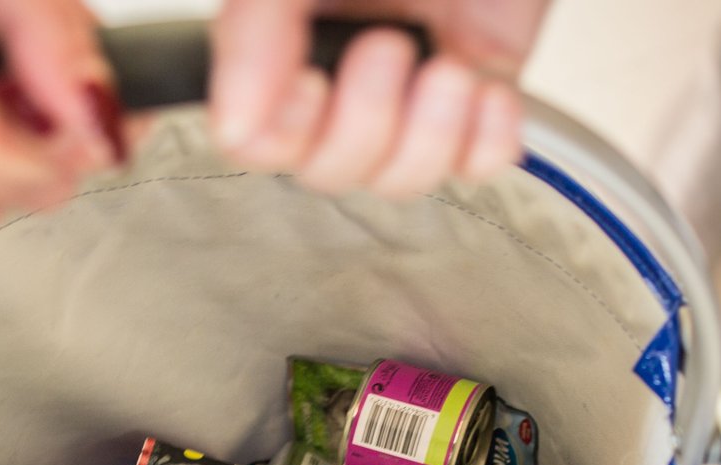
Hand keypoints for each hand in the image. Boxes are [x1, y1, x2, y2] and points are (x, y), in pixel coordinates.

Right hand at [211, 0, 551, 196]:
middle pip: (329, 170)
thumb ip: (257, 31)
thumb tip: (234, 123)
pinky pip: (477, 165)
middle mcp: (340, 69)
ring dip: (430, 135)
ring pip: (401, 178)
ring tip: (449, 71)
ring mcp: (410, 89)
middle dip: (365, 124)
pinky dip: (485, 140)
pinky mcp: (477, 95)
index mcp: (282, 36)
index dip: (283, 133)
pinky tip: (485, 89)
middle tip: (390, 46)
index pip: (256, 136)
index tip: (312, 82)